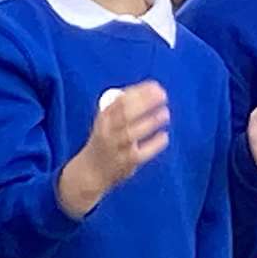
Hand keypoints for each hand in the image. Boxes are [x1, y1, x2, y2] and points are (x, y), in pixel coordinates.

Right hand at [57, 81, 168, 217]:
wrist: (90, 171)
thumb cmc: (105, 142)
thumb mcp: (107, 123)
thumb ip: (122, 109)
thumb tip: (150, 91)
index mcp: (103, 119)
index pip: (120, 101)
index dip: (139, 92)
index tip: (155, 86)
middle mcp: (107, 132)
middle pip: (125, 115)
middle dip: (144, 103)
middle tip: (163, 95)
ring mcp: (115, 148)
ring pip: (132, 133)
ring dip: (150, 122)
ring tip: (165, 113)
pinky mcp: (125, 163)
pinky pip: (140, 152)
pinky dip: (153, 144)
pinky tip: (164, 137)